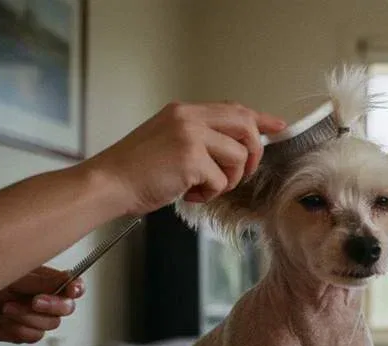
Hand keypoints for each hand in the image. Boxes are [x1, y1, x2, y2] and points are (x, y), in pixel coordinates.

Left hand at [0, 267, 82, 343]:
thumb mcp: (13, 276)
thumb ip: (41, 281)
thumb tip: (66, 279)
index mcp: (45, 281)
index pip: (72, 286)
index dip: (76, 289)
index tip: (72, 290)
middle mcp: (44, 299)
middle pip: (66, 308)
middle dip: (52, 306)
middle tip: (34, 301)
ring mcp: (35, 317)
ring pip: (50, 324)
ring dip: (28, 317)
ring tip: (7, 308)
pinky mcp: (24, 332)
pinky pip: (34, 336)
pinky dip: (19, 329)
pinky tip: (5, 321)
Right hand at [84, 101, 286, 215]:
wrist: (109, 183)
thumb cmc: (135, 170)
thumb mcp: (168, 141)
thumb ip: (199, 137)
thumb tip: (235, 147)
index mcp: (184, 111)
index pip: (233, 108)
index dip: (260, 118)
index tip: (278, 126)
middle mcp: (189, 118)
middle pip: (245, 127)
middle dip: (252, 155)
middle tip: (239, 175)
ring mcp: (190, 136)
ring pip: (237, 157)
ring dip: (227, 180)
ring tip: (203, 187)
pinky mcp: (191, 159)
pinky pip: (221, 180)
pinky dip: (210, 194)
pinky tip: (190, 194)